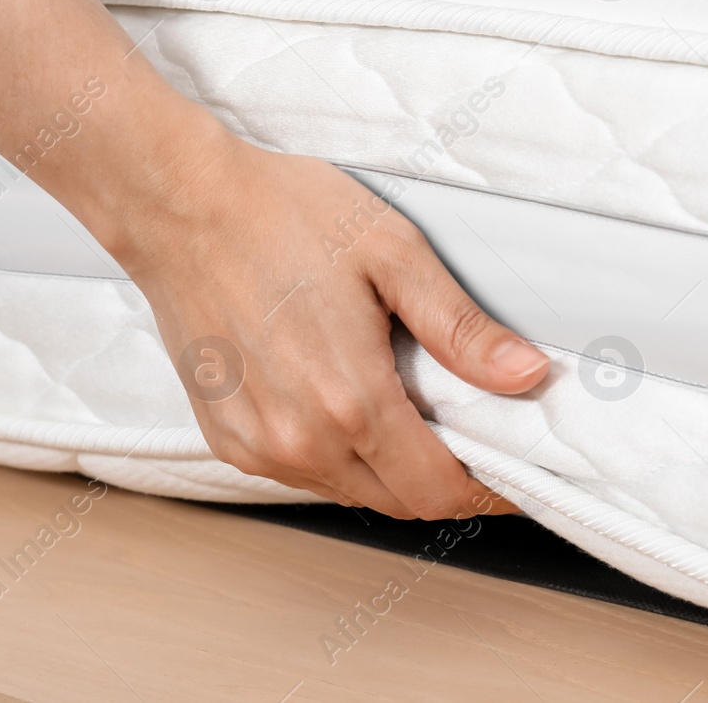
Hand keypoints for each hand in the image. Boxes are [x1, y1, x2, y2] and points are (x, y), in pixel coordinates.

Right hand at [113, 119, 548, 518]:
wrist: (181, 205)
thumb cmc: (281, 214)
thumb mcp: (392, 253)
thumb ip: (461, 328)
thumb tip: (526, 374)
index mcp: (350, 401)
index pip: (440, 491)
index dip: (488, 489)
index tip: (512, 471)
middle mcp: (300, 441)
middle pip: (400, 502)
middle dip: (444, 477)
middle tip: (469, 431)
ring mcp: (257, 446)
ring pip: (351, 490)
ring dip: (389, 468)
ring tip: (405, 405)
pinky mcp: (227, 438)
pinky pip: (303, 473)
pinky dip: (337, 455)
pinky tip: (343, 400)